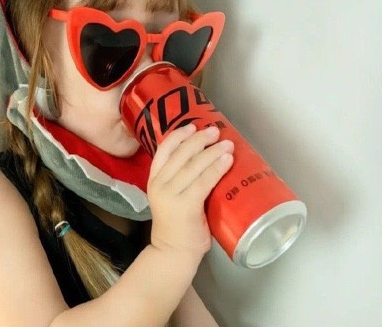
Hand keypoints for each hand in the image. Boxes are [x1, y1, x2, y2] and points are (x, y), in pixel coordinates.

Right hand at [147, 124, 233, 257]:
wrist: (173, 254)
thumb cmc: (178, 226)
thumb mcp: (172, 197)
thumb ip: (183, 181)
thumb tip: (209, 162)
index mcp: (154, 180)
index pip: (163, 151)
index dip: (178, 136)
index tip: (192, 127)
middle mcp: (160, 184)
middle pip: (180, 154)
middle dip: (199, 140)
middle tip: (214, 131)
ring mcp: (171, 195)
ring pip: (193, 165)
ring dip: (212, 152)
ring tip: (227, 144)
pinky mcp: (185, 205)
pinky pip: (203, 181)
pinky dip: (216, 169)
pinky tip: (227, 161)